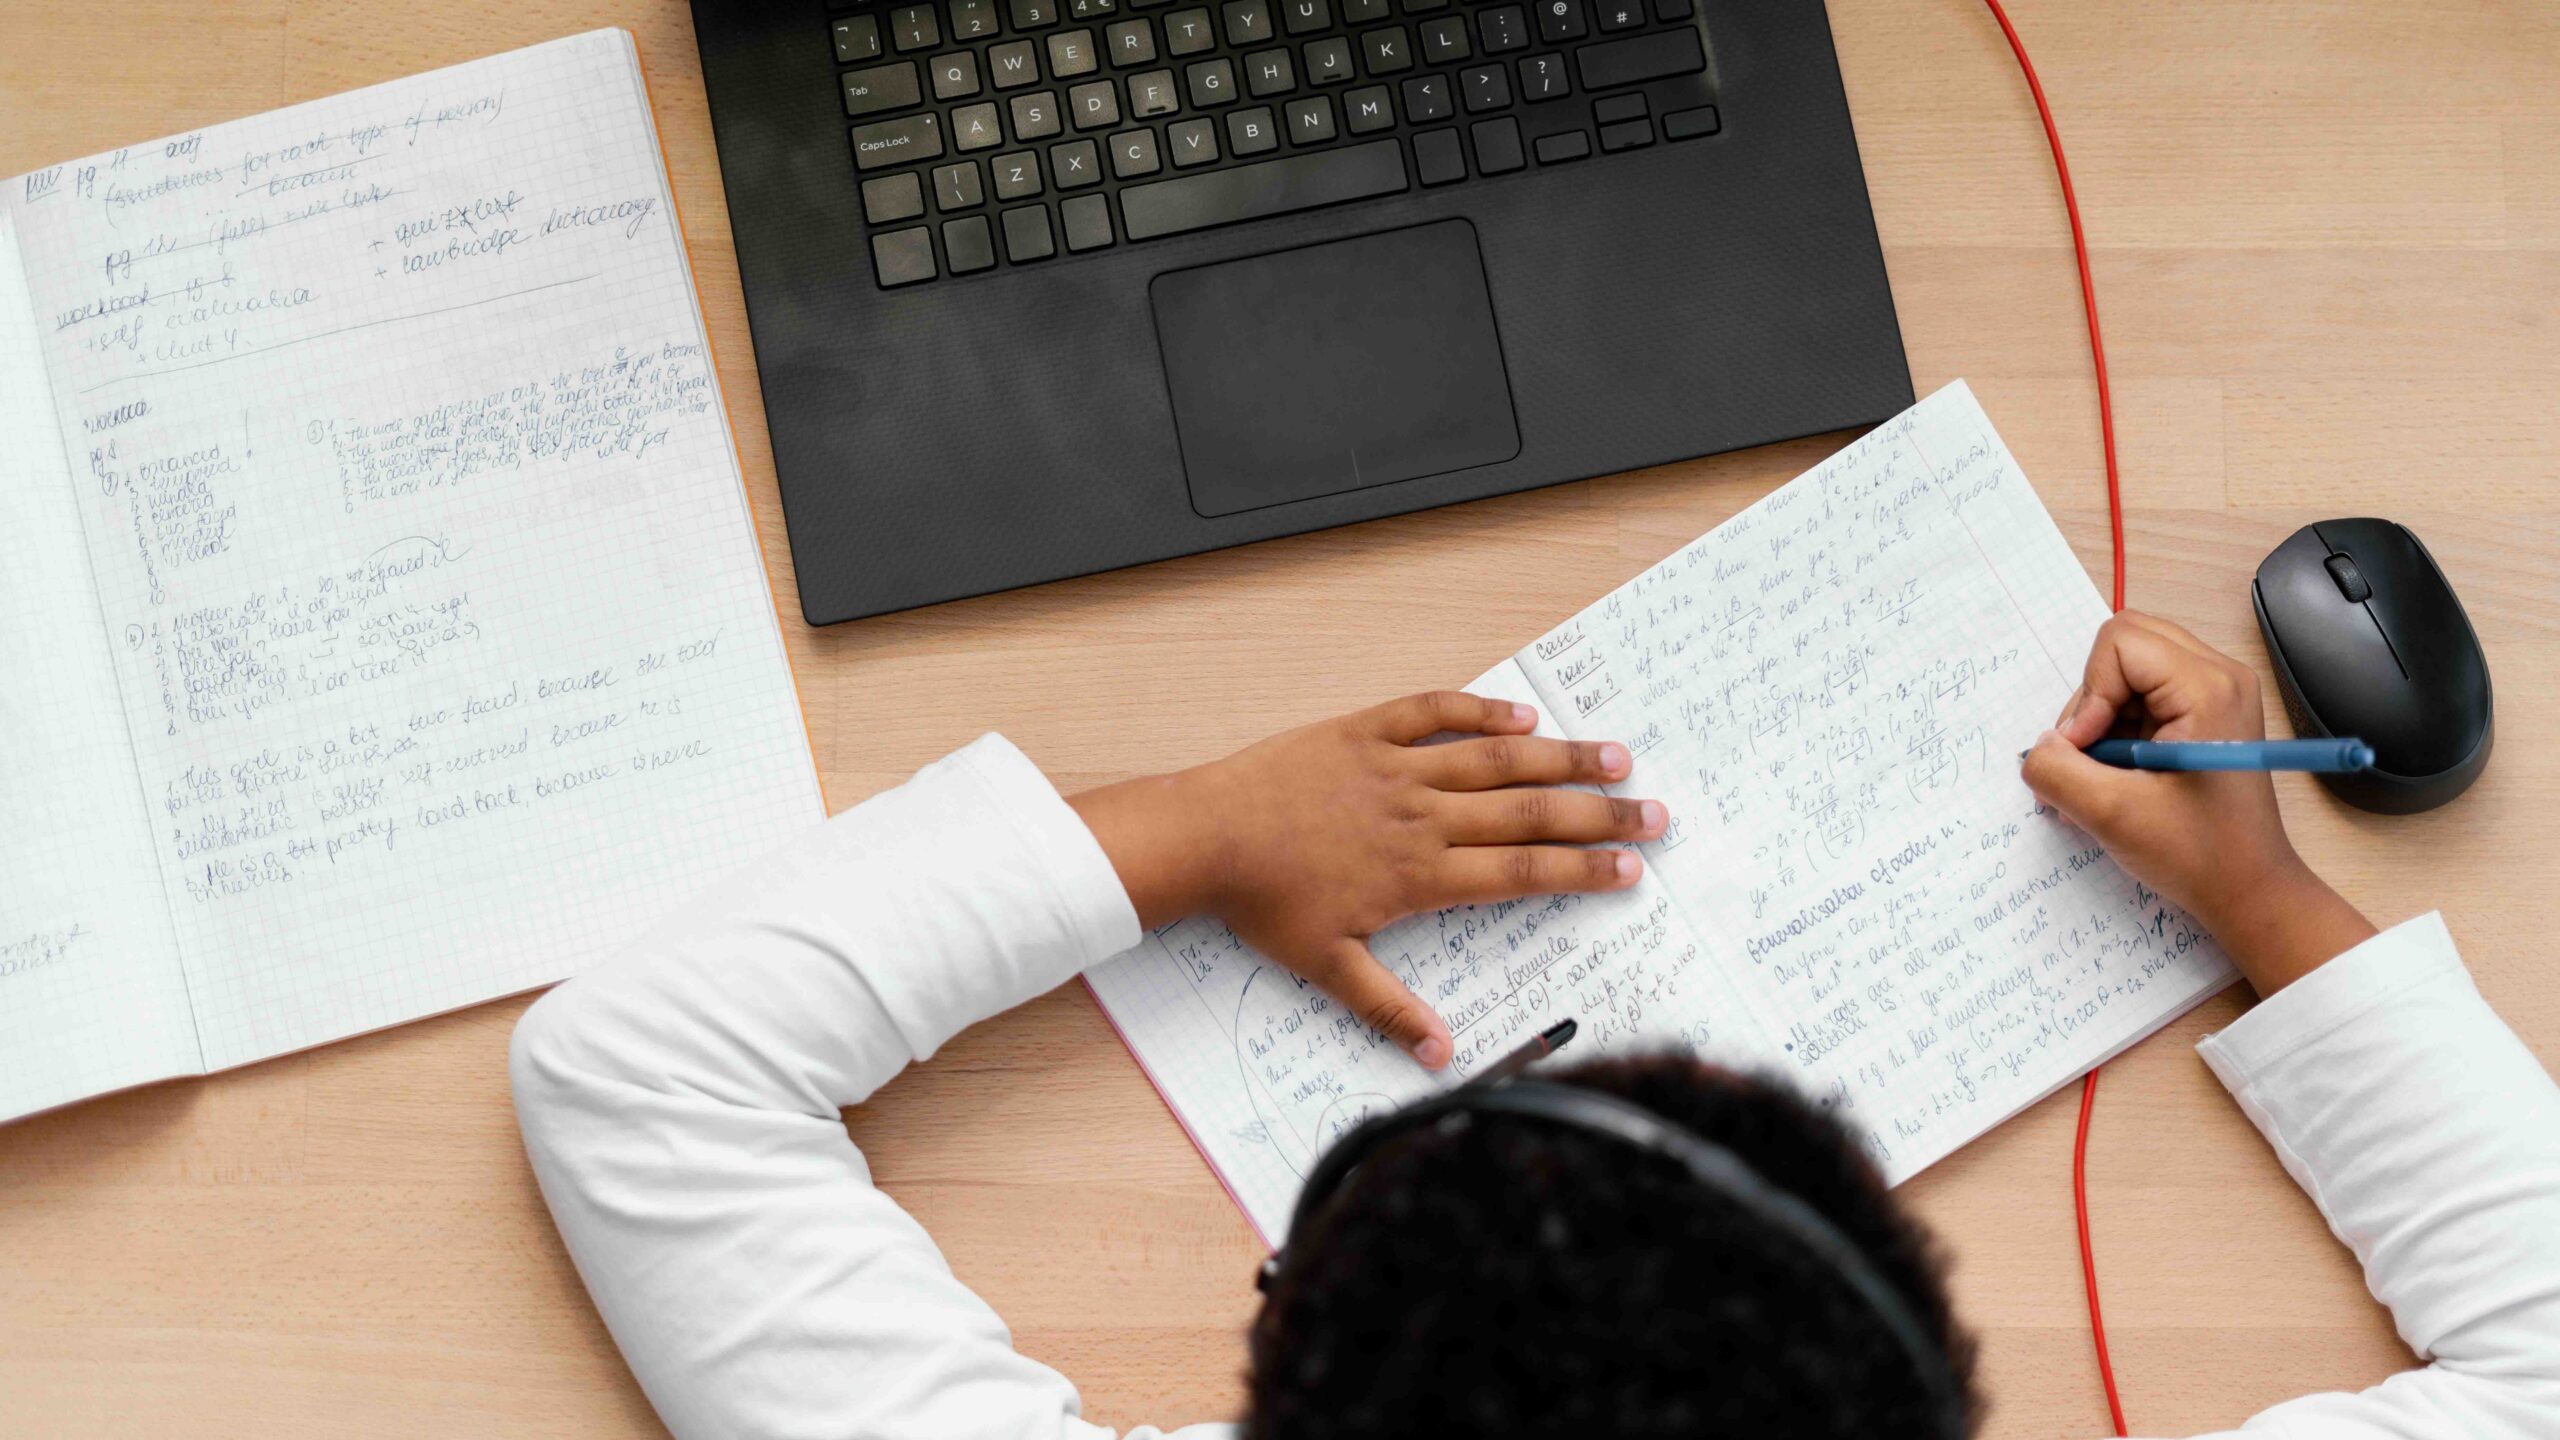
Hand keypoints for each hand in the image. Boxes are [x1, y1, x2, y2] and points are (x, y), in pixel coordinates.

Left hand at [1069, 691, 1664, 1067]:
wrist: (1205, 838)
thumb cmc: (1262, 906)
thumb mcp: (1326, 968)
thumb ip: (1389, 1009)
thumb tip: (1442, 1057)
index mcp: (1420, 874)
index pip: (1521, 872)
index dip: (1583, 869)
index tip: (1631, 869)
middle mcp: (1421, 816)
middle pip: (1527, 813)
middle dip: (1598, 815)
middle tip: (1654, 813)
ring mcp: (1394, 768)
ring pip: (1494, 759)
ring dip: (1559, 757)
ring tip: (1614, 758)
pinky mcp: (1363, 732)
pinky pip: (1432, 712)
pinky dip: (1480, 710)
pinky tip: (1523, 714)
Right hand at [2020, 611, 2372, 993]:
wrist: (2249, 889)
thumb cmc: (2198, 854)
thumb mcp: (2111, 814)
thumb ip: (2057, 770)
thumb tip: (2039, 748)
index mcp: (2208, 687)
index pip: (2119, 644)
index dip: (2089, 695)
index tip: (2087, 752)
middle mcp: (2219, 676)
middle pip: (2124, 644)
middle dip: (2093, 701)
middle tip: (2093, 757)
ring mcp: (2215, 692)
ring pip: (2127, 670)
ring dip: (2102, 719)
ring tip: (2106, 775)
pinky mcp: (2205, 712)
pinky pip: (2141, 695)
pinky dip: (2117, 730)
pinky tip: (2120, 775)